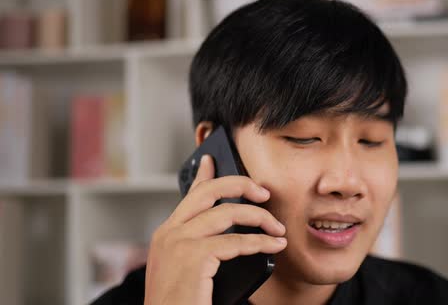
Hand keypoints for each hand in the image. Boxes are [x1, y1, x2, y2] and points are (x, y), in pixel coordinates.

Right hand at [144, 155, 286, 304]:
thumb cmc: (181, 303)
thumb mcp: (188, 270)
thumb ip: (203, 247)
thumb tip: (236, 233)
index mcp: (166, 234)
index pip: (190, 195)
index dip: (204, 175)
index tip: (211, 159)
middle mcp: (169, 233)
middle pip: (210, 192)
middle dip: (241, 185)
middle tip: (263, 193)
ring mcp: (178, 243)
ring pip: (228, 213)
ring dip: (261, 218)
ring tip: (278, 229)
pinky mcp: (193, 257)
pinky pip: (236, 242)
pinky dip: (261, 243)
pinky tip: (274, 246)